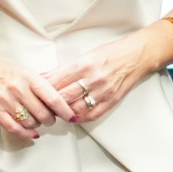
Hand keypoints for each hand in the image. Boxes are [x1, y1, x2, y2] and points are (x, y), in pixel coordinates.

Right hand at [0, 43, 77, 141]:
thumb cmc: (4, 72)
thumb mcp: (26, 72)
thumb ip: (42, 85)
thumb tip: (61, 100)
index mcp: (29, 78)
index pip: (52, 98)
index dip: (65, 110)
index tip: (71, 117)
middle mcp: (18, 89)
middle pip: (43, 114)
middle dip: (50, 120)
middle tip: (50, 119)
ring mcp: (5, 100)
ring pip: (30, 123)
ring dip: (37, 126)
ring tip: (36, 121)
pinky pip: (15, 128)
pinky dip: (26, 134)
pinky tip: (32, 133)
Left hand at [42, 29, 162, 123]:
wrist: (136, 55)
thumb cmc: (110, 53)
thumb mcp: (86, 55)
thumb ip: (66, 68)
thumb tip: (46, 76)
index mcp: (84, 64)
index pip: (57, 80)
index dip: (44, 89)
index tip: (36, 92)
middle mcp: (93, 78)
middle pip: (65, 96)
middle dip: (51, 102)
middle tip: (42, 105)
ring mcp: (103, 91)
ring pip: (77, 108)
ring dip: (64, 112)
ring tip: (56, 112)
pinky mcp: (112, 100)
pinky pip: (93, 114)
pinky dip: (80, 118)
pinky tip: (73, 117)